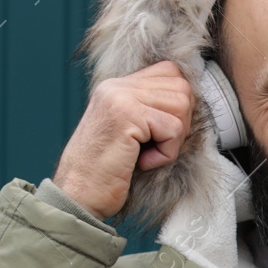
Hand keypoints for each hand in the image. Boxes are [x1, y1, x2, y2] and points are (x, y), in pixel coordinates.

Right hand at [53, 60, 193, 219]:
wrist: (77, 195)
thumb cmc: (106, 172)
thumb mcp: (129, 132)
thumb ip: (151, 110)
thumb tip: (190, 102)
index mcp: (117, 86)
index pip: (170, 72)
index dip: (179, 104)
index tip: (163, 132)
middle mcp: (117, 86)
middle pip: (181, 87)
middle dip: (181, 122)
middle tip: (157, 146)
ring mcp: (120, 97)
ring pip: (181, 105)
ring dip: (173, 139)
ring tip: (147, 154)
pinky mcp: (127, 116)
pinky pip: (173, 129)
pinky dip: (166, 153)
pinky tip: (142, 162)